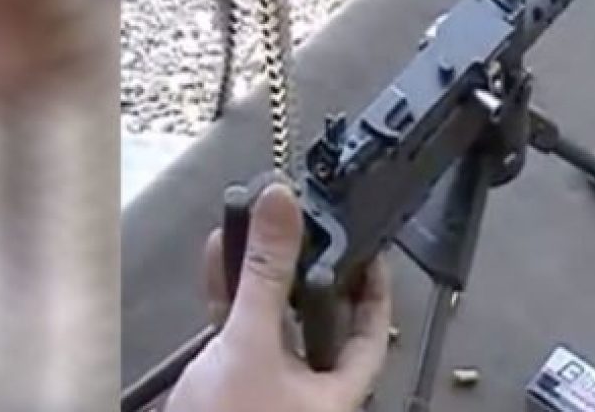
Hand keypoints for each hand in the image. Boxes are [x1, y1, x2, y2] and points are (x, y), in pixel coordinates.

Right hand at [167, 183, 391, 411]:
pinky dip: (228, 294)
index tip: (370, 247)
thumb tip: (283, 202)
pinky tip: (219, 256)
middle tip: (303, 224)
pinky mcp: (227, 384)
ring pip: (272, 319)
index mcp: (337, 391)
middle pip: (317, 317)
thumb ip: (266, 273)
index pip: (372, 331)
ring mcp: (266, 386)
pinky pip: (236, 329)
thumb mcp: (251, 343)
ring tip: (254, 224)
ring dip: (260, 273)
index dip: (374, 289)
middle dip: (303, 268)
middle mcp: (307, 389)